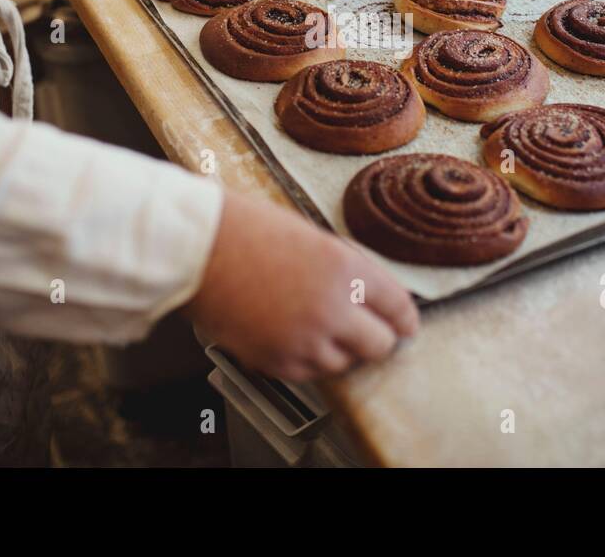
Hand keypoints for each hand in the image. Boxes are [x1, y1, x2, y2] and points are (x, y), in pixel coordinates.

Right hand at [184, 192, 418, 381]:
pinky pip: (312, 373)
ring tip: (319, 328)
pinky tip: (296, 336)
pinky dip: (309, 359)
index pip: (398, 306)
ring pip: (346, 363)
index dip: (405, 319)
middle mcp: (333, 308)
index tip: (405, 326)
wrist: (198, 249)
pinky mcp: (278, 360)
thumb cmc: (247, 231)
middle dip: (378, 338)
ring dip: (341, 350)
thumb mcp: (313, 238)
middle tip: (369, 332)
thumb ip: (345, 271)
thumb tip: (367, 298)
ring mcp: (306, 338)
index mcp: (347, 268)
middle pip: (381, 344)